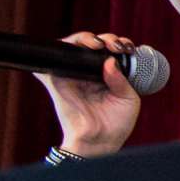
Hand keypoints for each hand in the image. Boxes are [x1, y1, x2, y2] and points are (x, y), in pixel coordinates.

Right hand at [38, 32, 142, 155]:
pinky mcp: (56, 80)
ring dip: (85, 38)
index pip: (110, 50)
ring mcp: (72, 75)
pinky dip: (60, 48)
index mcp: (107, 75)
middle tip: (115, 46)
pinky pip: (50, 59)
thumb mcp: (129, 99)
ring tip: (98, 45)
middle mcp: (89, 72)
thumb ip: (121, 79)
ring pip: (72, 45)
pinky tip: (76, 48)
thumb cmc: (117, 123)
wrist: (100, 142)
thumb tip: (110, 60)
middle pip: (92, 44)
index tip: (127, 47)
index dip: (118, 43)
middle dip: (105, 38)